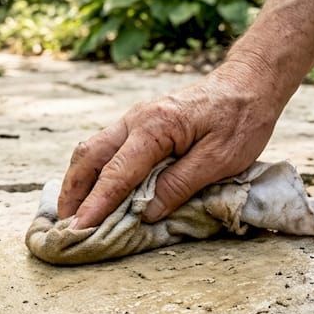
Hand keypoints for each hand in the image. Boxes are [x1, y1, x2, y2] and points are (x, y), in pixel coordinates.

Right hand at [58, 59, 284, 228]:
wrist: (249, 83)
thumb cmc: (241, 120)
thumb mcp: (220, 160)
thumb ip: (180, 185)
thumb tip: (146, 213)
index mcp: (154, 128)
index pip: (116, 173)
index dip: (95, 205)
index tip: (78, 230)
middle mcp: (135, 119)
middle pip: (89, 156)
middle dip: (73, 191)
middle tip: (65, 225)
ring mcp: (135, 119)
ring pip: (92, 149)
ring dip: (78, 180)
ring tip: (73, 211)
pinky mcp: (141, 123)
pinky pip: (106, 147)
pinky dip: (93, 170)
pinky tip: (94, 189)